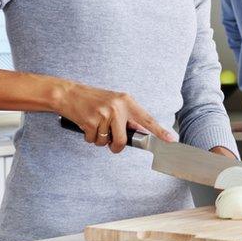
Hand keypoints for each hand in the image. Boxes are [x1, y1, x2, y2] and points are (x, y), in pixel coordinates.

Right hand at [56, 80, 176, 153]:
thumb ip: (127, 117)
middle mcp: (117, 107)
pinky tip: (86, 125)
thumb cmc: (94, 99)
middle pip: (122, 140)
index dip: (160, 131)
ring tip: (94, 125)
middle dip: (115, 146)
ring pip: (105, 142)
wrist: (69, 94)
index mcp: (127, 101)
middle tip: (110, 143)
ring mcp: (103, 114)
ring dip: (99, 139)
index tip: (172, 139)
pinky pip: (92, 140)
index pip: (147, 119)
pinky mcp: (89, 122)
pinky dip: (88, 137)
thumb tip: (139, 132)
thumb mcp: (115, 103)